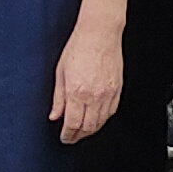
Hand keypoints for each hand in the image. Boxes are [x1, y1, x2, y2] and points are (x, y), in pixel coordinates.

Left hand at [51, 18, 125, 143]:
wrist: (100, 33)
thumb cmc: (78, 47)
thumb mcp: (60, 73)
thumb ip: (58, 98)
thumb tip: (55, 115)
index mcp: (76, 91)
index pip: (72, 123)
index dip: (67, 135)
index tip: (64, 138)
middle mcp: (93, 95)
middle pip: (87, 127)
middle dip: (78, 136)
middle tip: (72, 138)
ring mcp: (108, 93)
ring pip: (101, 122)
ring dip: (91, 130)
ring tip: (83, 131)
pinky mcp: (117, 89)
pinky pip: (111, 111)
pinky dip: (103, 119)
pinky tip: (97, 118)